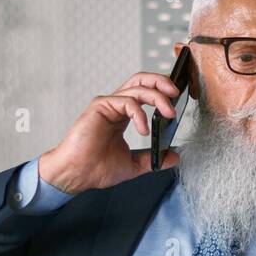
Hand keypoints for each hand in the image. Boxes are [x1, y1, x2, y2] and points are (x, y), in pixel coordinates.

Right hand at [37, 73, 180, 194]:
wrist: (76, 175)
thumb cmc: (96, 169)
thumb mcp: (133, 165)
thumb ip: (153, 159)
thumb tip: (174, 157)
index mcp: (123, 114)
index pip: (145, 91)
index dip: (163, 91)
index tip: (179, 100)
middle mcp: (116, 106)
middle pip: (142, 80)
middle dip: (162, 81)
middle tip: (177, 93)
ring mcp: (108, 104)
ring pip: (138, 87)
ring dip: (158, 98)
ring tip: (169, 114)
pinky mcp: (100, 107)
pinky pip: (127, 102)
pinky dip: (140, 114)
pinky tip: (144, 130)